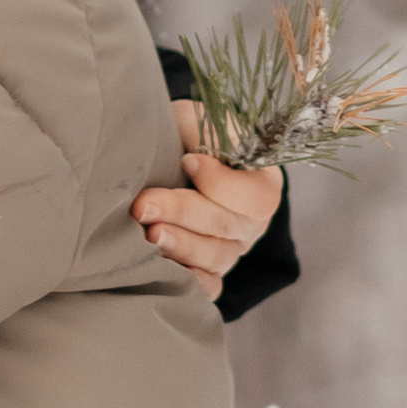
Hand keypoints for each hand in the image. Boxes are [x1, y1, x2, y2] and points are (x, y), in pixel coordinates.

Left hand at [130, 99, 282, 305]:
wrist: (174, 154)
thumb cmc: (190, 135)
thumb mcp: (200, 121)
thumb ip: (203, 133)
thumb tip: (192, 158)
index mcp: (263, 183)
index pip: (254, 196)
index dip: (219, 182)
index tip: (186, 161)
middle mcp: (253, 222)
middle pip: (226, 227)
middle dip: (182, 214)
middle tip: (143, 206)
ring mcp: (233, 249)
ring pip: (213, 258)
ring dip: (178, 247)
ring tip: (147, 234)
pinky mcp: (210, 269)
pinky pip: (206, 286)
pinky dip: (186, 281)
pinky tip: (159, 269)